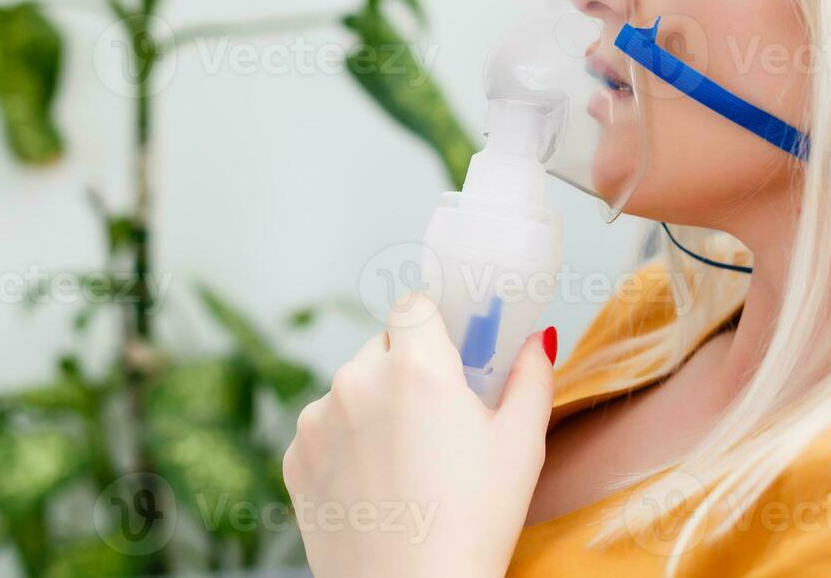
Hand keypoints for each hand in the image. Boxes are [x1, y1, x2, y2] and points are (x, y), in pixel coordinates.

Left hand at [282, 294, 555, 577]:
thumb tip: (535, 341)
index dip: (433, 327)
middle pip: (381, 346)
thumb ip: (530, 378)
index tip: (449, 355)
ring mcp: (318, 419)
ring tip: (406, 463)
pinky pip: (324, 428)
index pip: (413, 305)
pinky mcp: (295, 456)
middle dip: (406, 370)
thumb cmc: (473, 525)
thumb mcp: (521, 446)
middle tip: (437, 420)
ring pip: (351, 387)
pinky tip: (375, 485)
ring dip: (373, 406)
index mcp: (416, 367)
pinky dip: (345, 444)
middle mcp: (357, 380)